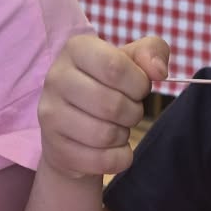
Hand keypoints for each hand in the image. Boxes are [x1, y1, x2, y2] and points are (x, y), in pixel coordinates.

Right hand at [37, 32, 168, 181]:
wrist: (72, 126)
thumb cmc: (107, 87)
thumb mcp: (131, 61)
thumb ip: (152, 52)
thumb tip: (159, 71)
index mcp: (76, 49)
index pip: (115, 66)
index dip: (138, 84)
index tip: (139, 89)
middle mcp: (56, 78)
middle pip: (112, 104)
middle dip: (134, 113)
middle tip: (130, 112)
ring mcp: (51, 115)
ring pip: (106, 135)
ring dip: (124, 135)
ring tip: (117, 127)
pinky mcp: (55, 149)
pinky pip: (102, 161)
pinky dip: (119, 158)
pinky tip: (111, 148)